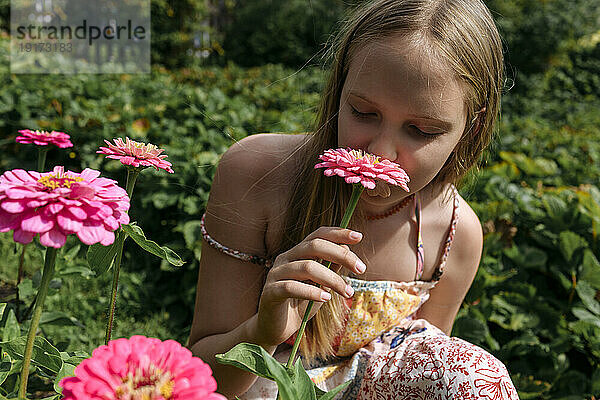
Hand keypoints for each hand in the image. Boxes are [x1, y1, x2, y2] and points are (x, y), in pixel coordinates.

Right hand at [252, 227, 365, 347]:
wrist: (277, 329)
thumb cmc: (300, 305)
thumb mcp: (321, 286)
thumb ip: (331, 268)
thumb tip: (347, 249)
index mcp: (297, 253)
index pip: (317, 235)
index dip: (338, 233)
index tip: (359, 236)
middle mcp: (285, 258)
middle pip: (314, 246)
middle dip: (341, 255)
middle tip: (361, 269)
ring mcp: (275, 274)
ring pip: (307, 267)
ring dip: (333, 279)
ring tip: (348, 292)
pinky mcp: (270, 292)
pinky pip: (292, 287)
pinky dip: (312, 292)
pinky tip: (326, 299)